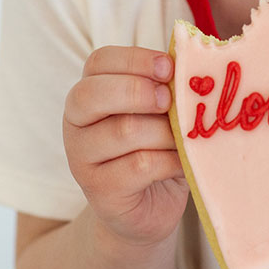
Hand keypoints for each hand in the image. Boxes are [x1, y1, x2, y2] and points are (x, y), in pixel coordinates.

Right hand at [62, 46, 188, 245]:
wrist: (146, 210)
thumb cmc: (155, 150)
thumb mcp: (157, 114)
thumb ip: (165, 89)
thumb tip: (192, 65)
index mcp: (88, 93)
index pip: (98, 62)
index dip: (134, 59)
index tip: (168, 67)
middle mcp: (76, 124)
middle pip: (95, 94)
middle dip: (140, 91)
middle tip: (170, 101)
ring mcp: (82, 160)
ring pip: (125, 131)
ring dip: (166, 132)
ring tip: (184, 139)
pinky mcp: (100, 191)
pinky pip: (141, 165)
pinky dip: (171, 161)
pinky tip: (182, 163)